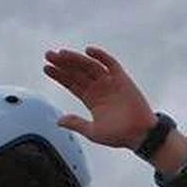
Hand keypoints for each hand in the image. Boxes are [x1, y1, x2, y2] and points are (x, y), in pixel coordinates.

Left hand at [42, 46, 156, 149]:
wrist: (140, 135)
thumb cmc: (119, 135)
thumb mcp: (92, 131)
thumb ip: (76, 123)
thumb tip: (58, 121)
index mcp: (91, 99)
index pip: (72, 83)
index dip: (59, 75)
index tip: (46, 68)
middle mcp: (99, 88)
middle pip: (77, 72)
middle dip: (63, 64)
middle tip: (48, 55)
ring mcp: (110, 82)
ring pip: (90, 66)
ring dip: (76, 59)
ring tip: (61, 54)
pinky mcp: (122, 79)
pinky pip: (110, 64)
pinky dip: (101, 56)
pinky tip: (88, 51)